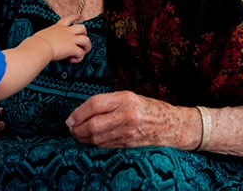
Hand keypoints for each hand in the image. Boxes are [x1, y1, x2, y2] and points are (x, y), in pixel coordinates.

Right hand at [33, 15, 90, 62]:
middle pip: (82, 27)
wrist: (38, 47)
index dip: (75, 17)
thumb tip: (41, 42)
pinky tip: (74, 60)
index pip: (69, 18)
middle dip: (84, 34)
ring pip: (86, 39)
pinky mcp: (72, 48)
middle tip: (82, 39)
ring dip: (86, 46)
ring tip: (83, 51)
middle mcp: (66, 32)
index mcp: (58, 27)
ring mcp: (70, 40)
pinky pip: (81, 53)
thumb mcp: (42, 35)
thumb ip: (46, 37)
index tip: (79, 17)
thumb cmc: (36, 42)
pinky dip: (79, 57)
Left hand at [65, 91, 196, 148]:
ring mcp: (128, 131)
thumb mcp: (129, 96)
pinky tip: (91, 140)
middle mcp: (127, 115)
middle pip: (94, 124)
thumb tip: (83, 110)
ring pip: (98, 138)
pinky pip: (106, 145)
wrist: (172, 124)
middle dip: (78, 128)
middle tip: (71, 128)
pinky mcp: (129, 144)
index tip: (70, 118)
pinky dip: (94, 144)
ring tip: (78, 135)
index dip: (78, 112)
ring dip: (83, 138)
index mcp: (125, 99)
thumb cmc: (149, 107)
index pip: (95, 104)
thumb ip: (107, 102)